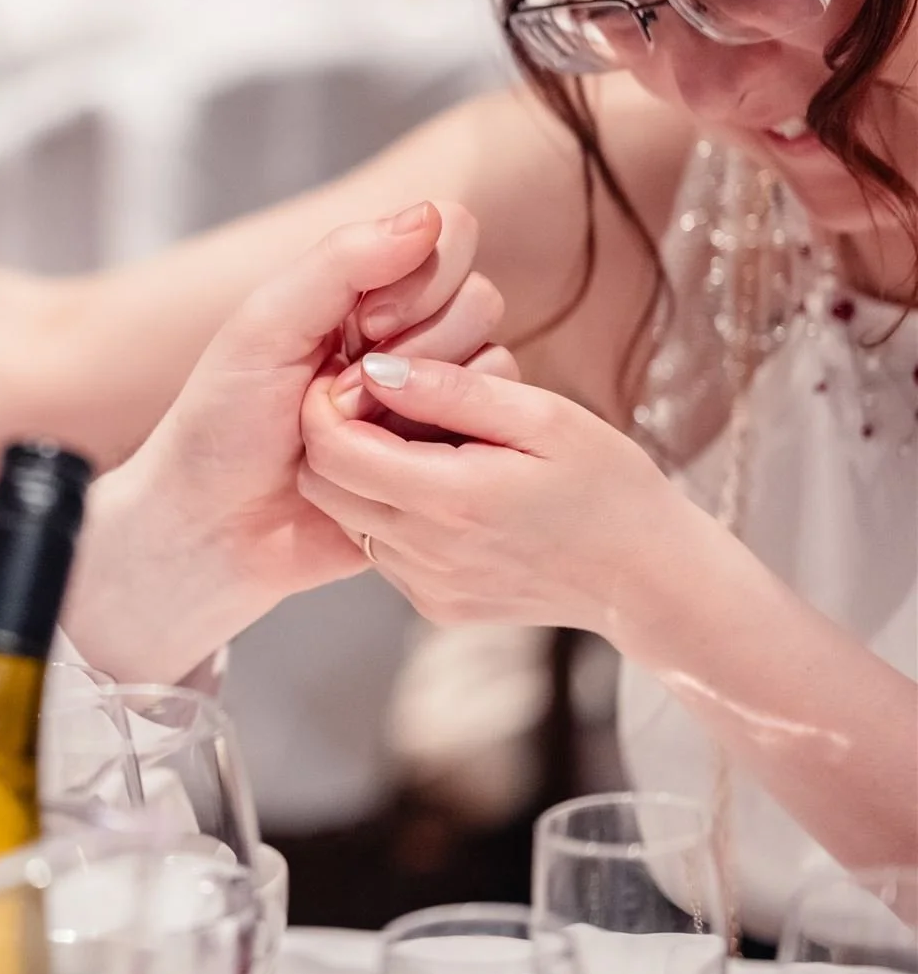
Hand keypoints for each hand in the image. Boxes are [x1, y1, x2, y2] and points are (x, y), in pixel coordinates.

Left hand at [64, 201, 511, 683]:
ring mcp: (426, 398)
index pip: (449, 238)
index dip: (424, 280)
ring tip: (352, 435)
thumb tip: (431, 214)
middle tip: (345, 389)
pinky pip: (489, 436)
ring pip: (493, 368)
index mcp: (360, 290)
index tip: (365, 324)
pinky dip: (440, 447)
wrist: (213, 532)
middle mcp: (403, 335)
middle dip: (418, 347)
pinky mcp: (440, 459)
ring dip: (419, 403)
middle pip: (480, 301)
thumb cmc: (220, 425)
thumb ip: (342, 262)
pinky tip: (384, 470)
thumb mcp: (266, 327)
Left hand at [297, 353, 713, 643]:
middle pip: (322, 485)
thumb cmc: (610, 486)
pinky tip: (444, 489)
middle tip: (384, 401)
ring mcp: (426, 587)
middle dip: (335, 434)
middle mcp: (425, 553)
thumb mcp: (542, 417)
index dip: (327, 402)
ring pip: (347, 516)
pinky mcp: (434, 605)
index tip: (360, 373)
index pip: (330, 448)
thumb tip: (375, 367)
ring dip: (364, 474)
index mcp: (449, 500)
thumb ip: (451, 390)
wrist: (651, 579)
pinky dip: (391, 512)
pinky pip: (380, 549)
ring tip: (423, 444)